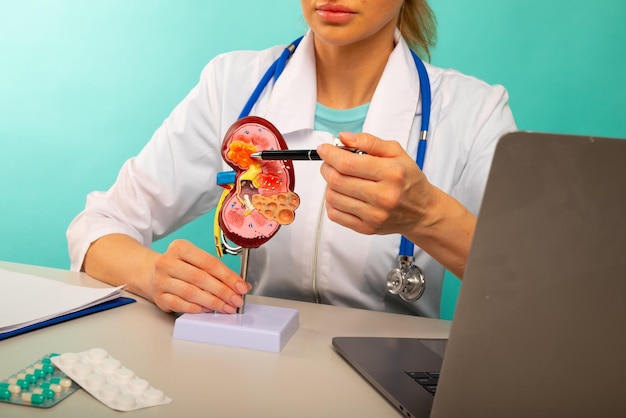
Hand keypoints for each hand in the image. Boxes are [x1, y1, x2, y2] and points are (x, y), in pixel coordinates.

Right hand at [152, 239, 250, 313]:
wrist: (150, 273)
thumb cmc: (179, 266)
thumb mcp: (195, 259)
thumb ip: (215, 270)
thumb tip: (239, 284)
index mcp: (180, 248)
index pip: (209, 262)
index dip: (228, 276)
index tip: (241, 286)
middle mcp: (168, 262)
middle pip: (200, 278)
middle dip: (223, 291)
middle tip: (237, 300)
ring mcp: (161, 280)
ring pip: (191, 292)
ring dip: (213, 302)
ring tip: (227, 307)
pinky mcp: (159, 297)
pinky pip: (180, 304)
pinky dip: (197, 308)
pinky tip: (208, 310)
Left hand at [316, 132, 434, 236]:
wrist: (422, 211)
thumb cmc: (408, 179)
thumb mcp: (396, 152)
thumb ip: (369, 141)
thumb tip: (343, 138)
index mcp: (391, 173)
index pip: (348, 163)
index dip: (330, 154)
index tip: (324, 149)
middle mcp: (383, 196)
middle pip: (337, 180)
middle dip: (327, 167)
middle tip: (329, 162)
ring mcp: (374, 215)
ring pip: (333, 197)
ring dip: (329, 184)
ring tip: (339, 178)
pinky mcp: (367, 228)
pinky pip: (335, 215)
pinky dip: (331, 202)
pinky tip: (341, 194)